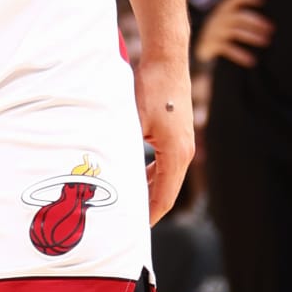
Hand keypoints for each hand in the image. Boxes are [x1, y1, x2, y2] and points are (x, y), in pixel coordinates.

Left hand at [135, 59, 193, 225]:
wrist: (166, 59)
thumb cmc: (151, 87)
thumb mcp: (132, 121)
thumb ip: (124, 148)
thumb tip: (108, 173)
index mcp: (177, 154)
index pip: (164, 197)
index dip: (149, 216)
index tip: (133, 232)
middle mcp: (184, 152)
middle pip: (166, 191)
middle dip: (147, 208)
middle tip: (126, 224)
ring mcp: (182, 143)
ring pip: (166, 177)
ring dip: (148, 190)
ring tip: (127, 205)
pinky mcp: (177, 135)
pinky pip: (165, 163)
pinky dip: (151, 174)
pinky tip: (134, 178)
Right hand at [194, 0, 273, 68]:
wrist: (198, 52)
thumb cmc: (219, 36)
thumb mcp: (227, 23)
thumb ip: (240, 18)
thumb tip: (267, 23)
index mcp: (222, 10)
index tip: (262, 0)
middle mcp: (217, 19)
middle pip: (238, 16)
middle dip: (256, 22)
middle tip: (271, 29)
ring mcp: (213, 32)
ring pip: (235, 31)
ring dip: (252, 36)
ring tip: (265, 41)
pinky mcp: (210, 45)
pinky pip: (228, 48)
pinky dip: (240, 54)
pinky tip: (251, 60)